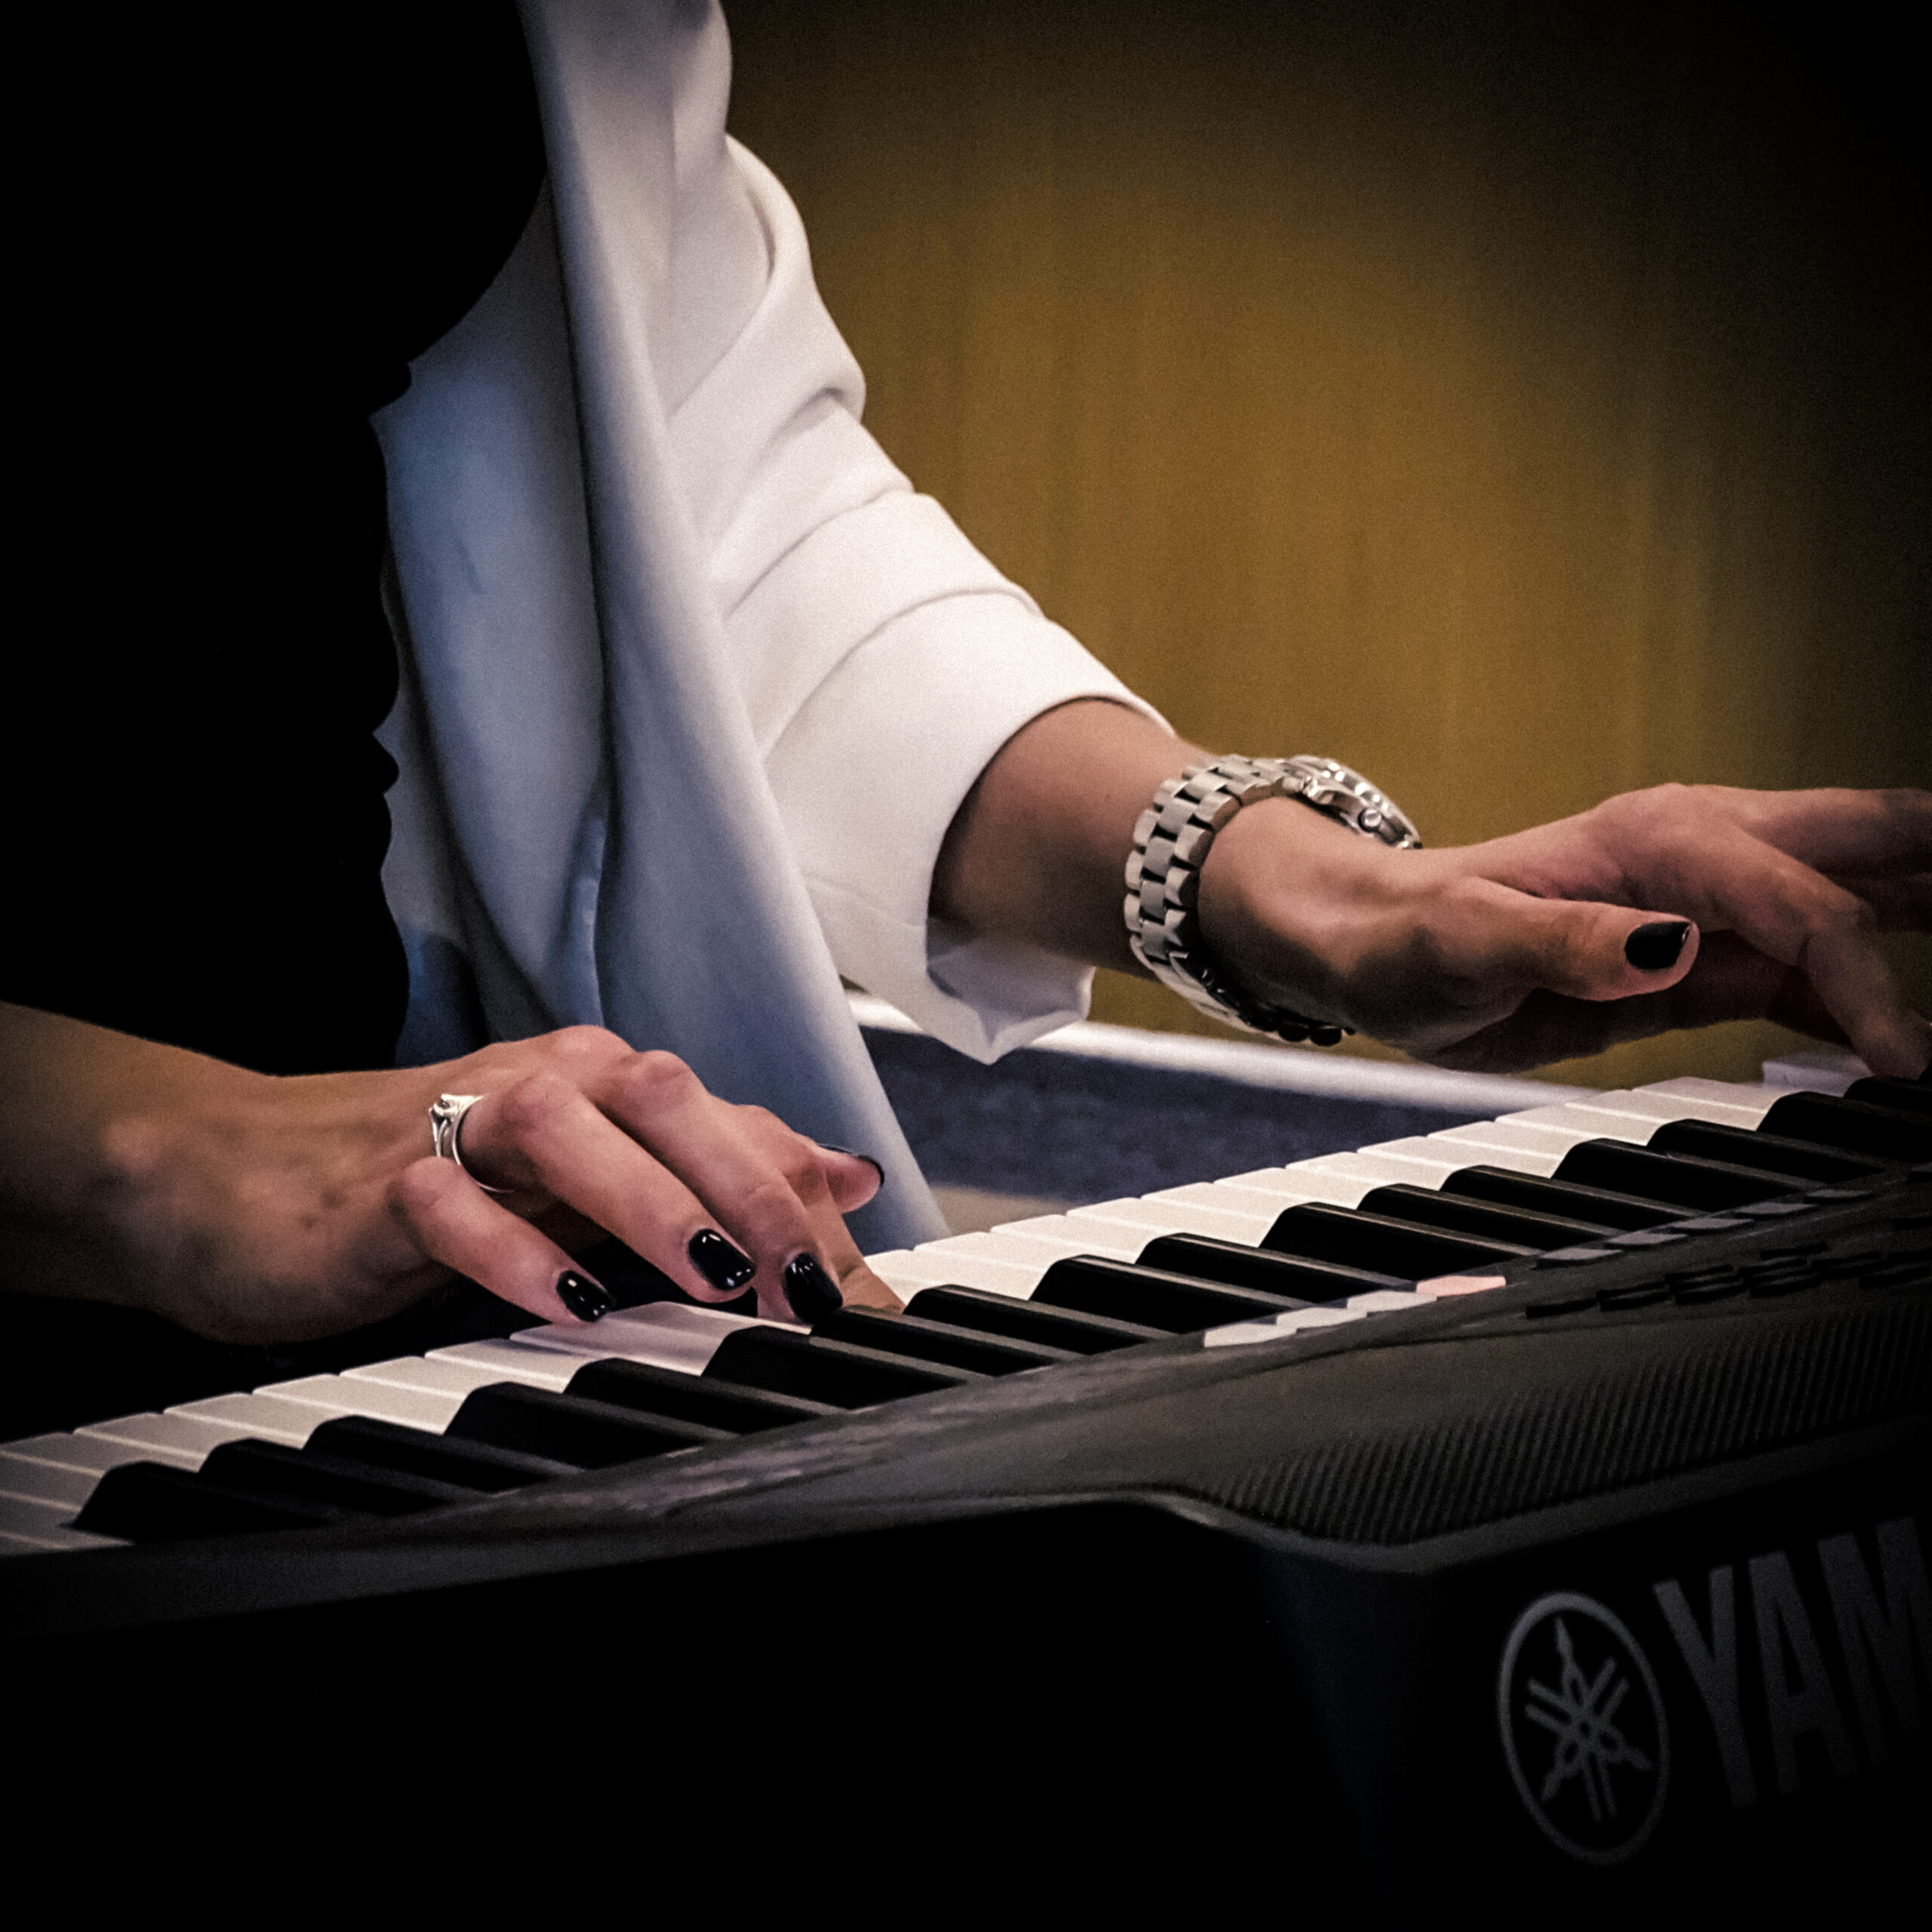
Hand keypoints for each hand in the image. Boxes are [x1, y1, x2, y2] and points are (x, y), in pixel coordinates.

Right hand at [0, 1006, 898, 1344]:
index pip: (728, 1123)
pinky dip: (512, 1251)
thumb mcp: (593, 1181)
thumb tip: (845, 1176)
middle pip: (666, 1099)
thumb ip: (713, 1170)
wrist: (245, 1175)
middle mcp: (546, 1084)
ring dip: (648, 1199)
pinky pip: (450, 1204)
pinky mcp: (380, 1185)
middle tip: (807, 1280)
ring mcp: (459, 1125)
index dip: (804, 1200)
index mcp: (606, 1085)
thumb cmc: (437, 1179)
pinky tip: (566, 1302)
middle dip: (749, 1184)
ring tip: (711, 1275)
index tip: (859, 1292)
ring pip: (564, 1129)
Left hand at [1198, 781, 1931, 1074]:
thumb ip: (1560, 941)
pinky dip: (1879, 989)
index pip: (1799, 904)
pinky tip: (1912, 1030)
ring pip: (1864, 896)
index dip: (1862, 973)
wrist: (1369, 948)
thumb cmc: (1404, 936)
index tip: (1905, 1056)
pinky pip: (1817, 968)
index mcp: (1660, 840)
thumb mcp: (1461, 943)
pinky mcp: (1706, 958)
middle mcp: (1705, 855)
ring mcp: (1714, 904)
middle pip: (1873, 846)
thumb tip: (1664, 945)